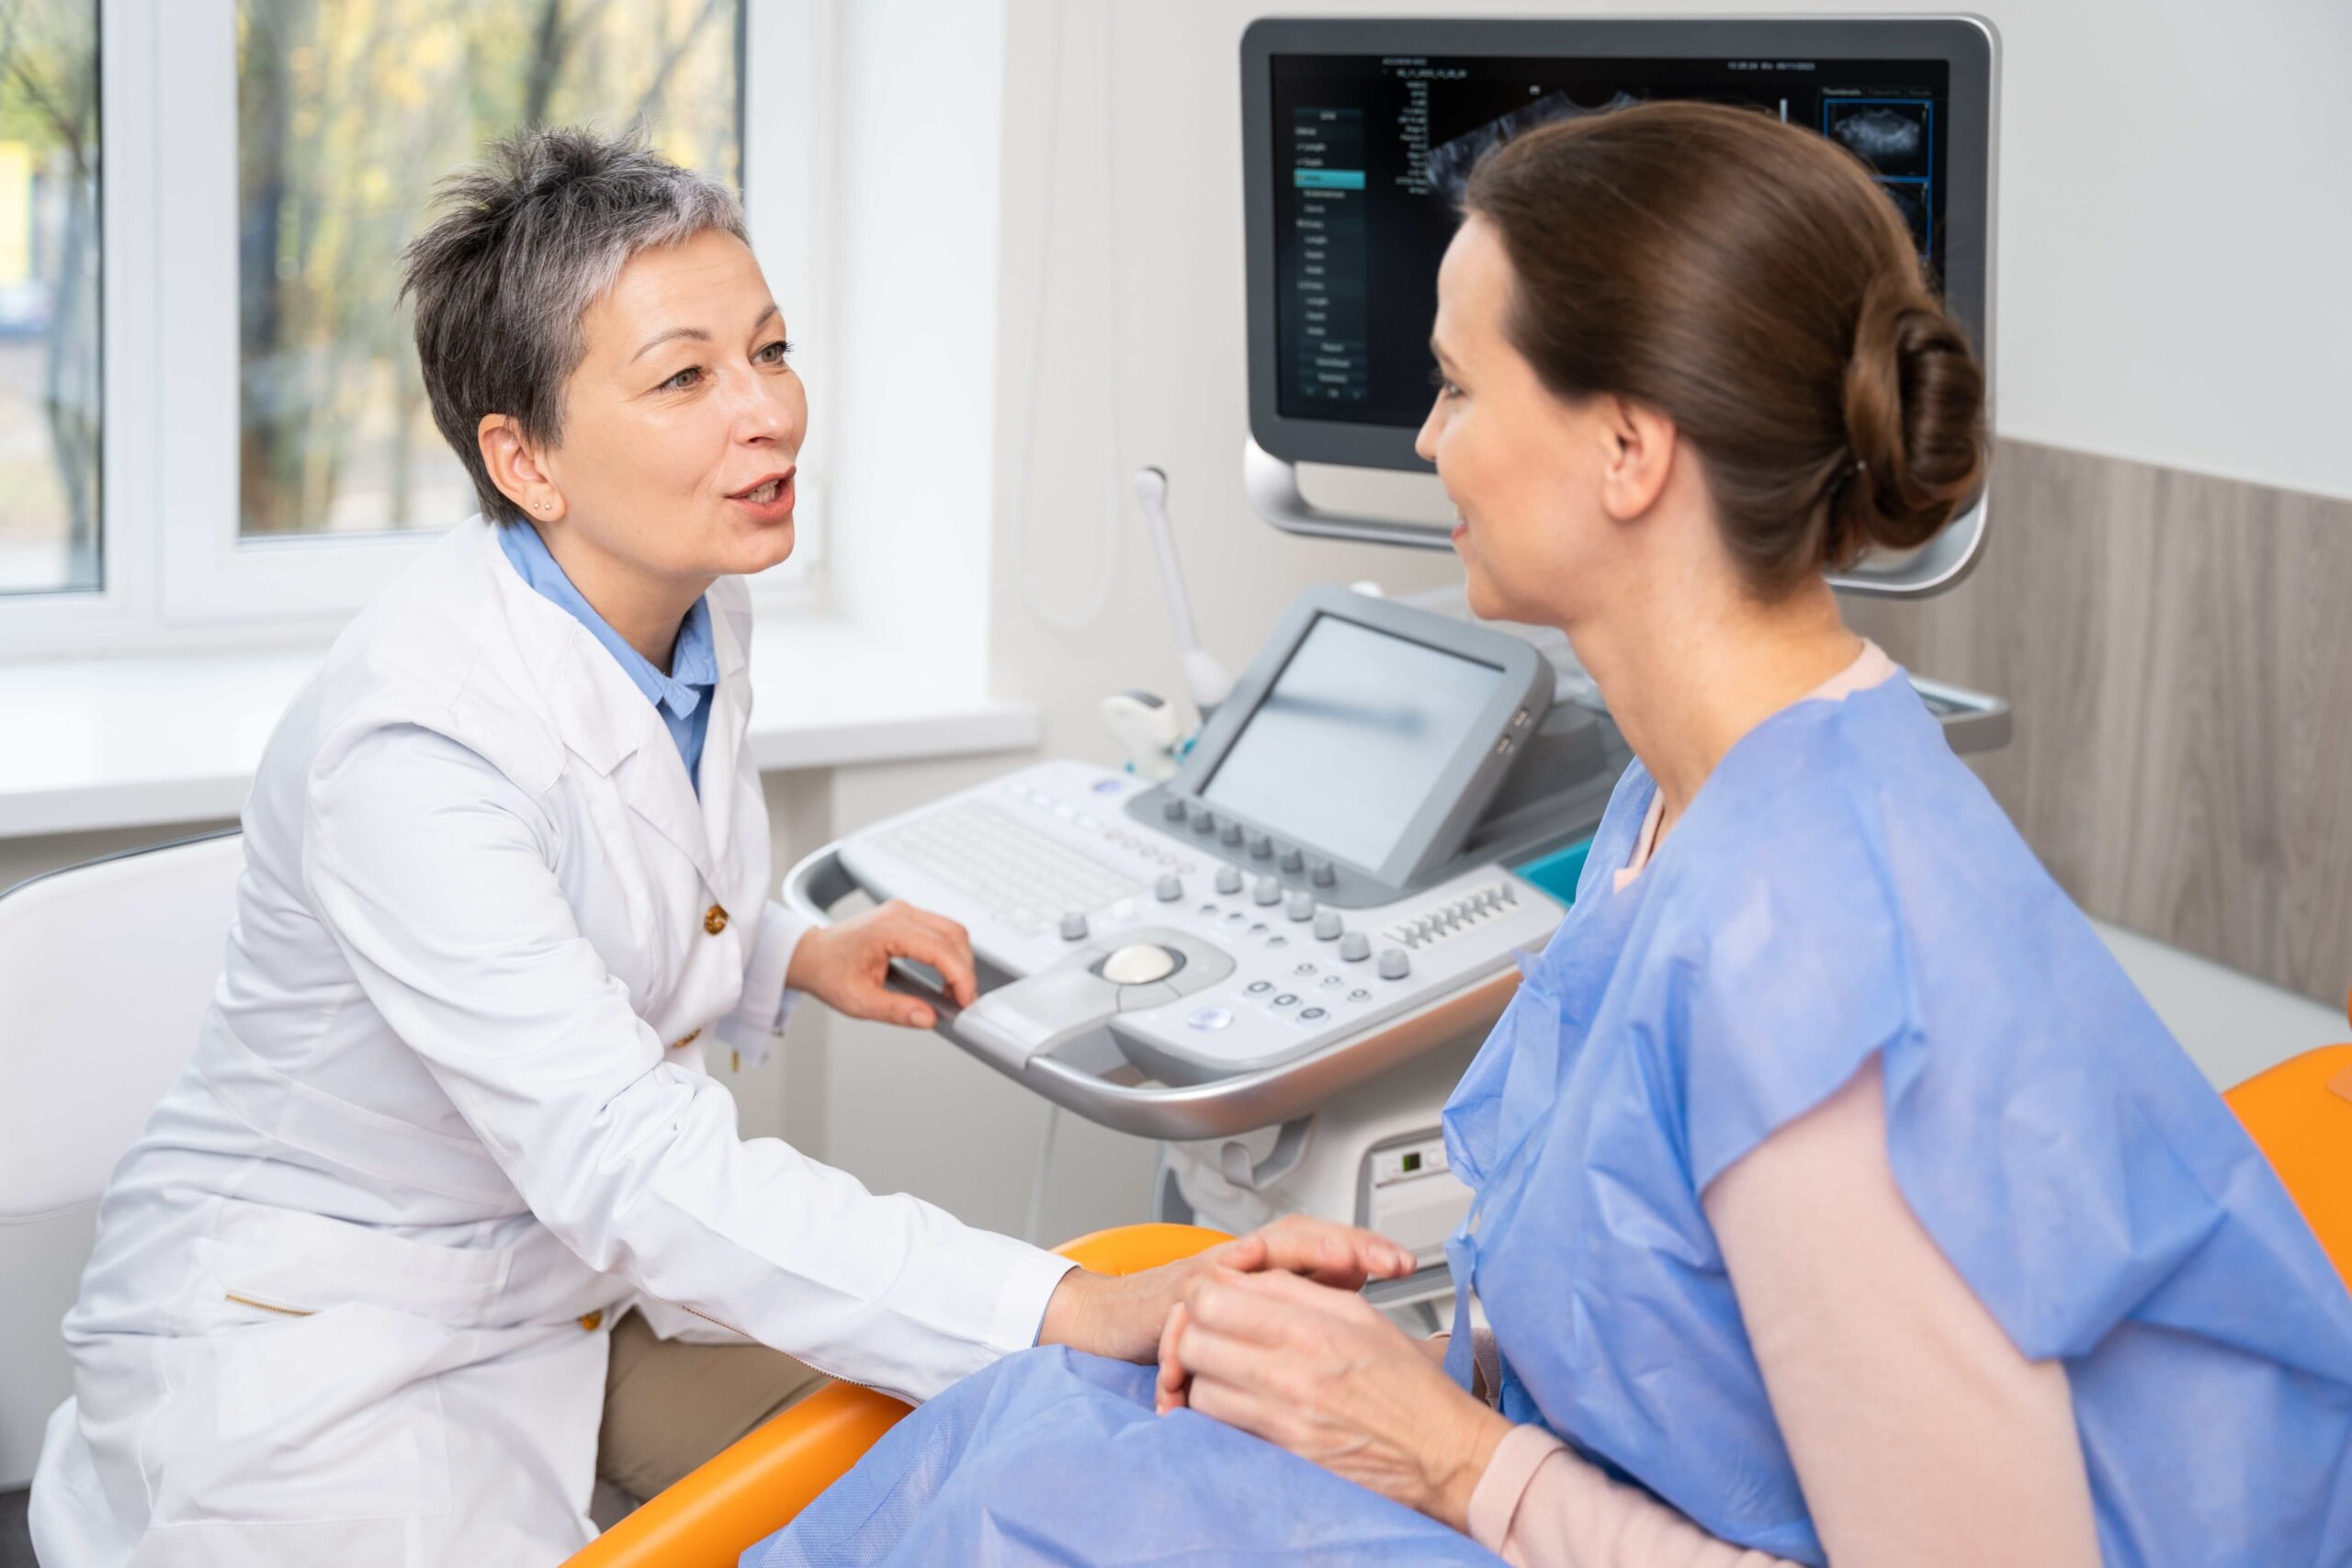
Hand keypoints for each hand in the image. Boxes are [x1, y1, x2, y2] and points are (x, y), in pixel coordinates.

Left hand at [785, 900, 976, 1028]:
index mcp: (887, 929)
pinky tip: (946, 976)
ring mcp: (904, 912)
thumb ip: (896, 1010)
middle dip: (965, 970)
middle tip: (963, 1001)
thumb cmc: (828, 971)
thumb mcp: (858, 1000)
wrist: (812, 955)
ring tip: (955, 992)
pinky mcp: (907, 917)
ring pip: (952, 930)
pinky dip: (951, 953)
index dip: (960, 976)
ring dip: (961, 961)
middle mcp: (899, 913)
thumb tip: (927, 1017)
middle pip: (954, 935)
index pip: (940, 948)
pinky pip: (942, 930)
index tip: (965, 1001)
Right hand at [1037, 1214, 1416, 1364]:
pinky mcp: (1178, 1297)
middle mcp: (1243, 1259)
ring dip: (1308, 1253)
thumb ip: (1298, 1302)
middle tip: (1390, 1260)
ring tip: (1349, 1265)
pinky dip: (1233, 1297)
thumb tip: (1357, 1301)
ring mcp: (1211, 1274)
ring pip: (1263, 1253)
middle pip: (1301, 1237)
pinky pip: (1207, 1296)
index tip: (1407, 1263)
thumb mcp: (1254, 1316)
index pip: (1325, 1246)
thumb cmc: (1192, 1324)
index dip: (1366, 1248)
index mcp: (1269, 1266)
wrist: (1115, 1321)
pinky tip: (1258, 1283)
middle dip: (1349, 1243)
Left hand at [1153, 1268, 1511, 1531]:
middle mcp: (1291, 1372)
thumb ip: (1295, 1292)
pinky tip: (1238, 1407)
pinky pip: (1223, 1430)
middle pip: (1195, 1342)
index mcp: (1310, 1327)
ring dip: (1204, 1379)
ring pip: (1201, 1389)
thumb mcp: (1359, 1315)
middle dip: (1193, 1335)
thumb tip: (1245, 1279)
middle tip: (1211, 1337)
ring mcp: (1284, 1419)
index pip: (1213, 1299)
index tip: (1210, 1301)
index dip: (1202, 1296)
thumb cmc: (1408, 1386)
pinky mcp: (1284, 1456)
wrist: (1442, 1453)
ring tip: (1227, 1373)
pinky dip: (1220, 1417)